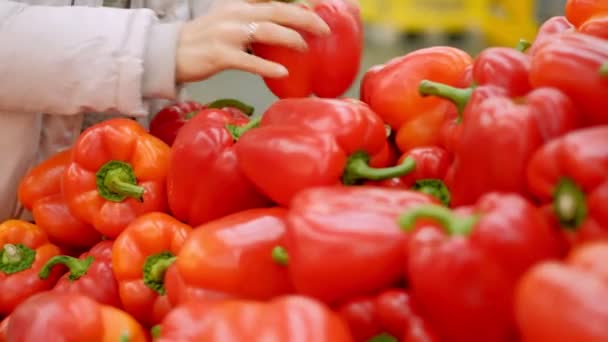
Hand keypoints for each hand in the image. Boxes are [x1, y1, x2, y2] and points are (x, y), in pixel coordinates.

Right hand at [175, 0, 330, 82]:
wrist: (169, 52)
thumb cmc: (202, 41)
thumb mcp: (227, 21)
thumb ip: (251, 22)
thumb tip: (280, 32)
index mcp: (239, 7)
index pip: (273, 2)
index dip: (298, 5)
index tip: (319, 8)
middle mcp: (235, 16)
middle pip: (276, 12)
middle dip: (303, 18)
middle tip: (324, 28)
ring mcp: (227, 35)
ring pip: (266, 31)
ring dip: (289, 38)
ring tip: (305, 46)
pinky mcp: (219, 55)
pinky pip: (248, 61)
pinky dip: (267, 66)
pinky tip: (282, 72)